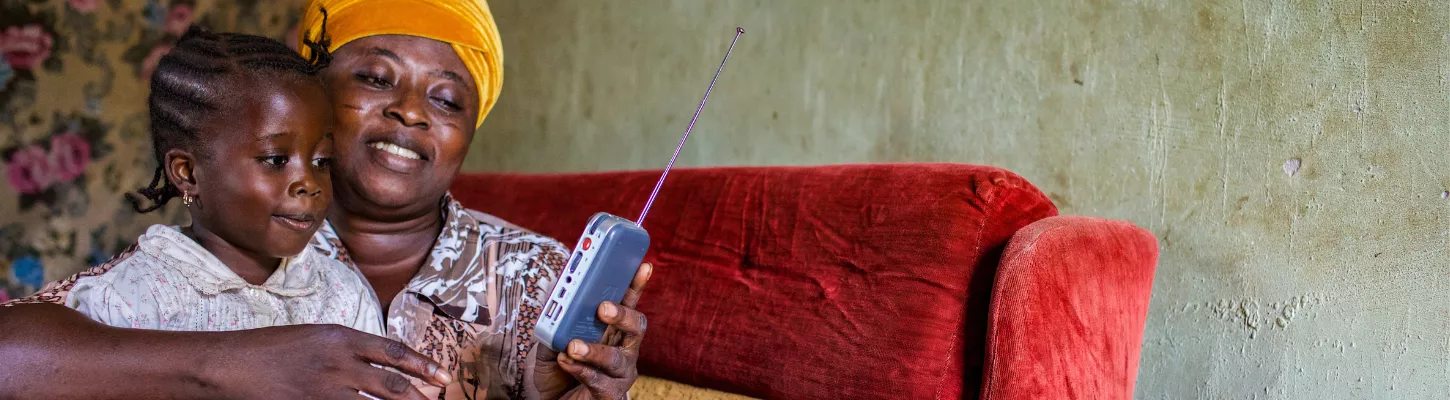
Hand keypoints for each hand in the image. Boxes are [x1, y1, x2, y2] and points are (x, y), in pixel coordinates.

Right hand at [219, 324, 450, 399]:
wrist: (229, 364)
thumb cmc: (271, 349)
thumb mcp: (316, 336)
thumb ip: (350, 349)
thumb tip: (385, 365)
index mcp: (341, 338)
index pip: (394, 352)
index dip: (423, 366)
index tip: (443, 378)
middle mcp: (338, 364)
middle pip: (392, 387)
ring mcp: (324, 391)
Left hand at [533, 262, 651, 399]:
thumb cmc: (556, 370)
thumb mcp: (551, 340)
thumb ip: (556, 321)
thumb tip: (556, 298)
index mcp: (612, 331)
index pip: (628, 303)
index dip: (636, 285)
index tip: (642, 265)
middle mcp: (622, 350)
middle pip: (636, 327)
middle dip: (622, 314)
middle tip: (603, 308)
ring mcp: (619, 375)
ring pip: (617, 358)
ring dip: (595, 350)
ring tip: (572, 346)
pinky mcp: (610, 395)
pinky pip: (600, 381)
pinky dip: (581, 370)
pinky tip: (566, 361)